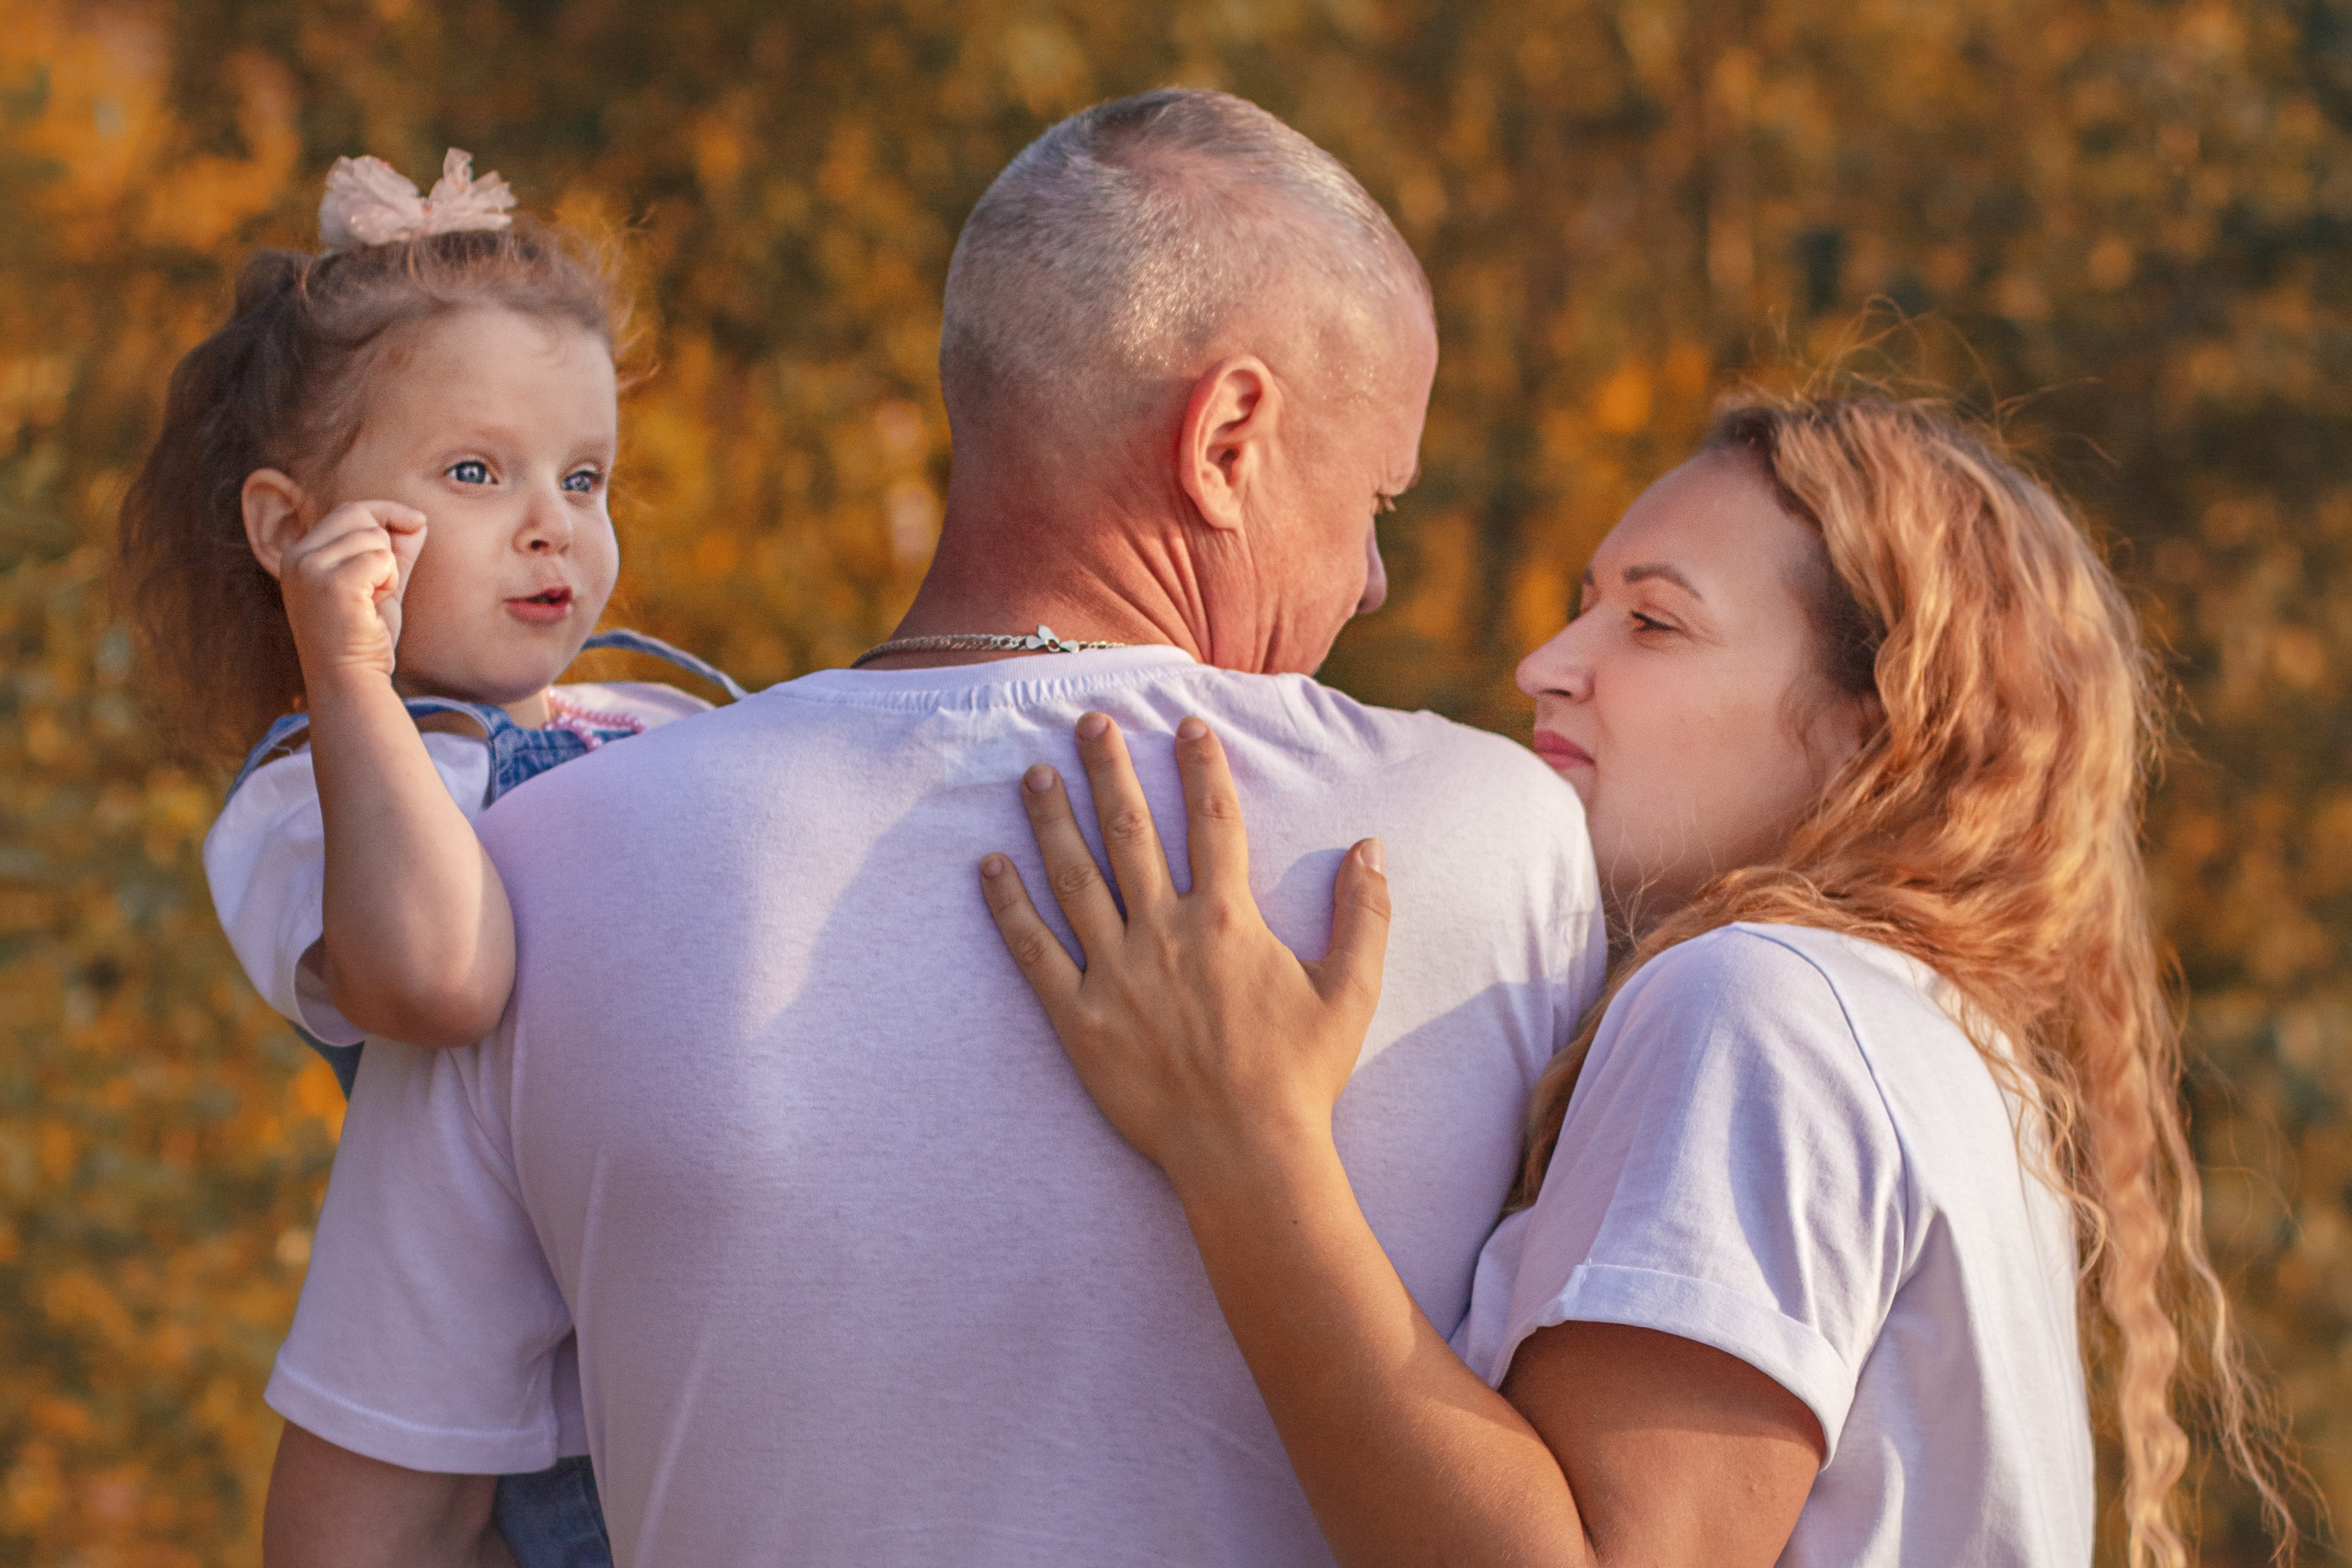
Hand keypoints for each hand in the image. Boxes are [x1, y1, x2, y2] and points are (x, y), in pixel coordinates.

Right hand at [277, 501, 427, 683]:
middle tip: (377, 586)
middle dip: (385, 545)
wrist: (350, 680)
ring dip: (388, 569)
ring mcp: (309, 568)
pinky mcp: (330, 583)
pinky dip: (389, 580)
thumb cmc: (364, 638)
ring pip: (374, 536)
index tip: (416, 522)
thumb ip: (394, 550)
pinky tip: (374, 605)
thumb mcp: (379, 584)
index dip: (386, 512)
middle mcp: (296, 556)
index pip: (349, 510)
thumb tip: (417, 519)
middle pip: (359, 514)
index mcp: (299, 554)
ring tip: (371, 600)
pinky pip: (380, 558)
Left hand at [978, 712, 1391, 1189]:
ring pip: (1075, 879)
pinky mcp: (1078, 1018)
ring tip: (1032, 774)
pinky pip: (1034, 952)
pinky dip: (1008, 907)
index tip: (1186, 722)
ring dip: (1051, 820)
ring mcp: (1116, 974)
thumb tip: (1371, 847)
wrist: (1246, 1154)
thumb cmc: (1302, 1076)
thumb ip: (1363, 913)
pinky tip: (988, 866)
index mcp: (1228, 921)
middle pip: (1131, 832)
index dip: (1201, 766)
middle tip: (1088, 721)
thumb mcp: (1351, 991)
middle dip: (1108, 770)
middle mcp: (1165, 934)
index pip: (1213, 822)